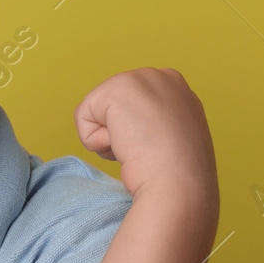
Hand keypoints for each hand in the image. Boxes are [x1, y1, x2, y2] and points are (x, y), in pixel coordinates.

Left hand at [74, 68, 217, 212]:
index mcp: (178, 89)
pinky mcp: (118, 89)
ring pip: (96, 112)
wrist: (180, 186)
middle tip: (148, 151)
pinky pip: (83, 118)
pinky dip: (97, 142)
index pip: (132, 108)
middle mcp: (162, 76)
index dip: (136, 135)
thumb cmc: (178, 177)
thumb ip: (156, 125)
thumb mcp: (174, 139)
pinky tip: (126, 146)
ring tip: (139, 149)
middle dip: (122, 134)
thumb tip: (132, 130)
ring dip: (110, 140)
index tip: (158, 149)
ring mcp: (141, 78)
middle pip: (112, 107)